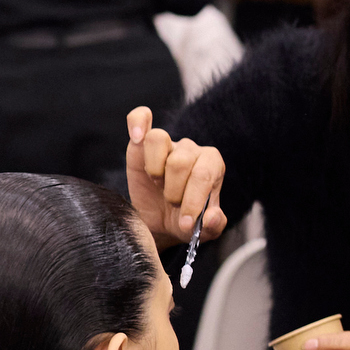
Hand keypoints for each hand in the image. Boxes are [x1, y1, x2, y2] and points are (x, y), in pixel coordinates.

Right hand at [124, 107, 228, 244]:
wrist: (160, 222)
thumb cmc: (184, 221)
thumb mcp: (203, 231)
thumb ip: (214, 225)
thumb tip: (212, 216)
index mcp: (212, 166)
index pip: (204, 175)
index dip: (193, 201)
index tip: (185, 223)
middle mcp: (191, 150)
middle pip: (180, 162)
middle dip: (174, 191)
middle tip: (171, 204)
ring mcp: (167, 144)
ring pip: (159, 139)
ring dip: (155, 169)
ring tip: (157, 184)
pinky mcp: (141, 143)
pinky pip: (140, 117)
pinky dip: (138, 121)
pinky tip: (136, 136)